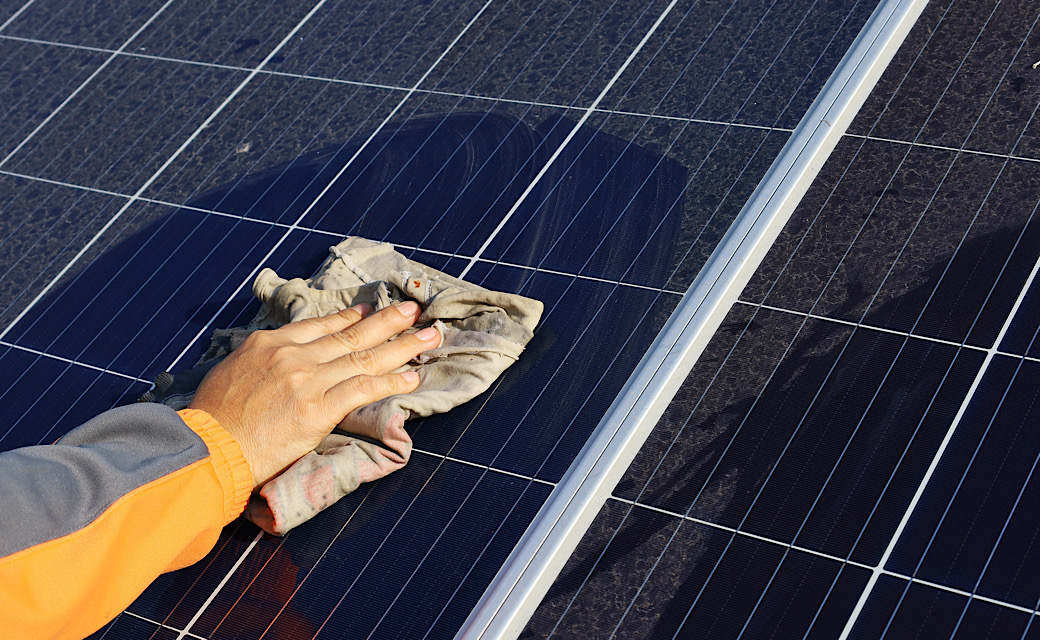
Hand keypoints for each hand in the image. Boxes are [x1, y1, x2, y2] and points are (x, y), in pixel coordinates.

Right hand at [189, 301, 439, 487]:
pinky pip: (364, 389)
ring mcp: (307, 380)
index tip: (369, 311)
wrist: (207, 449)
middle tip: (414, 309)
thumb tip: (272, 363)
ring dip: (403, 345)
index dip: (349, 318)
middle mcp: (292, 355)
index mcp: (268, 344)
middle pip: (350, 334)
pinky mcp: (318, 408)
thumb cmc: (212, 419)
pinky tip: (412, 377)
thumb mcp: (230, 373)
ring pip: (364, 357)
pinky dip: (391, 382)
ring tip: (429, 336)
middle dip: (388, 321)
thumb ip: (258, 362)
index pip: (319, 325)